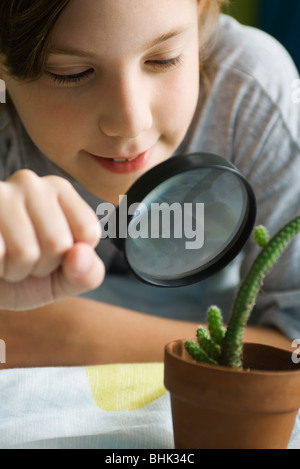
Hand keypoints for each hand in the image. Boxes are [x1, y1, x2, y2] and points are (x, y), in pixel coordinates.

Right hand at [0, 170, 104, 309]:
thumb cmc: (26, 276)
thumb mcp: (65, 281)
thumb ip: (87, 274)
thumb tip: (80, 255)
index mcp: (59, 190)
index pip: (88, 231)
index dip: (71, 257)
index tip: (53, 253)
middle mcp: (31, 184)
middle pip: (57, 242)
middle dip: (42, 267)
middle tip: (24, 259)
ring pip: (26, 252)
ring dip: (15, 271)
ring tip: (6, 259)